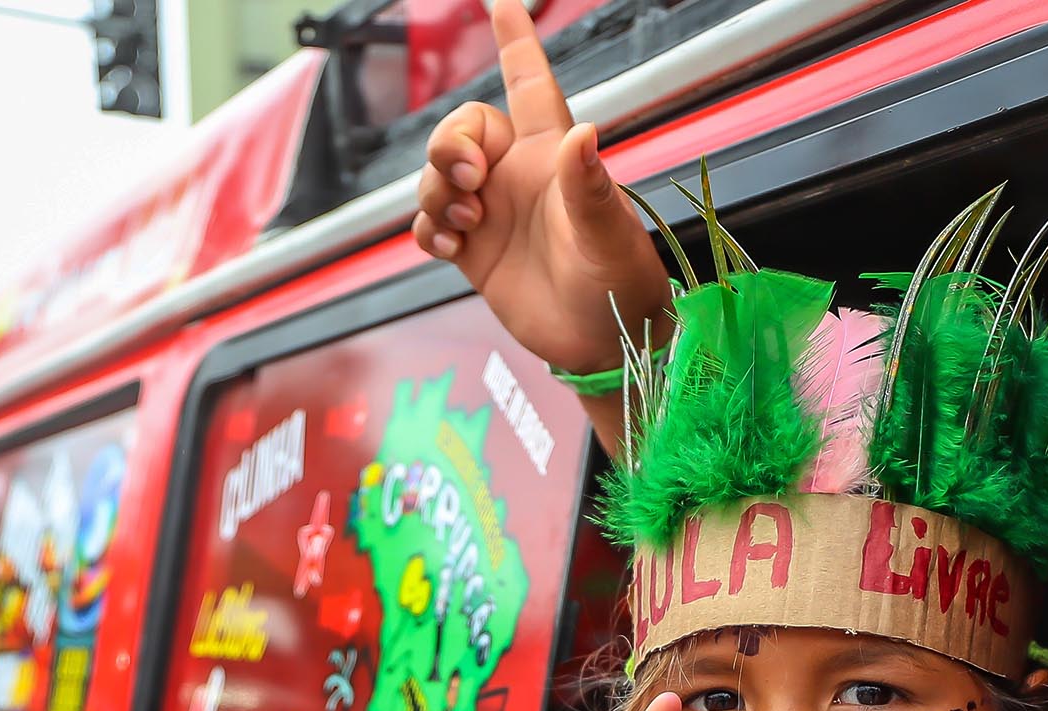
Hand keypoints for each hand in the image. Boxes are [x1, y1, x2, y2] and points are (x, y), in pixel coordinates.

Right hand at [412, 0, 669, 374]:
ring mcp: (490, 213)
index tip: (498, 0)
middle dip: (448, 146)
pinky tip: (451, 248)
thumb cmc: (621, 282)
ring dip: (435, 194)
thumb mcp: (609, 234)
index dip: (515, 41)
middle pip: (459, 130)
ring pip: (434, 177)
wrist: (601, 341)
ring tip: (466, 226)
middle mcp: (516, 176)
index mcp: (552, 156)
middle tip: (469, 181)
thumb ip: (588, 185)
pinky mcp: (471, 253)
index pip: (529, 83)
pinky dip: (427, 231)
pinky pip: (427, 225)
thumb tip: (583, 133)